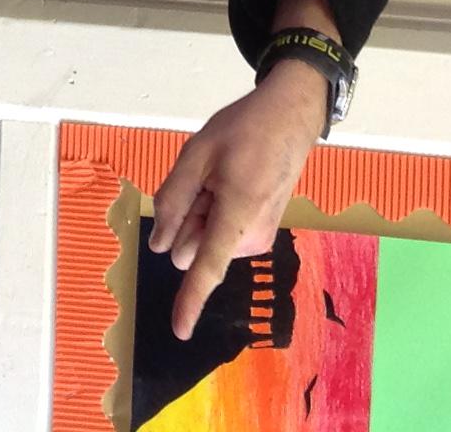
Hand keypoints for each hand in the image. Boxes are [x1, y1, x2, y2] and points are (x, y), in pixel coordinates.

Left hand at [148, 63, 328, 340]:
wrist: (291, 117)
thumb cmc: (244, 130)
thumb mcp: (198, 153)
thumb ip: (174, 200)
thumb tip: (159, 246)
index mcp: (237, 215)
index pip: (208, 267)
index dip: (191, 299)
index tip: (179, 332)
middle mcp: (251, 237)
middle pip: (191, 249)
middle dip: (187, 220)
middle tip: (206, 178)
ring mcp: (259, 238)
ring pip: (203, 242)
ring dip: (200, 214)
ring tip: (220, 177)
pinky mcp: (261, 234)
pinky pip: (218, 235)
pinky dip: (213, 214)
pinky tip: (228, 183)